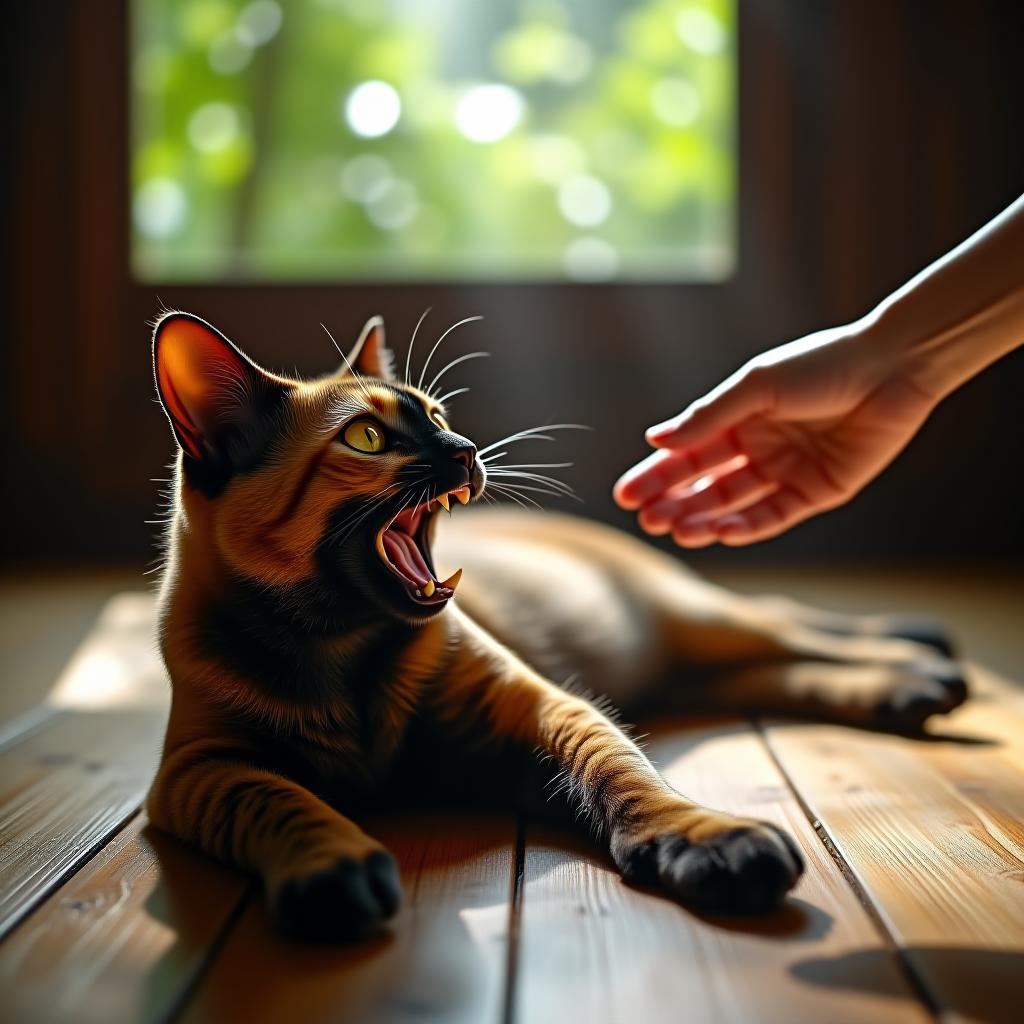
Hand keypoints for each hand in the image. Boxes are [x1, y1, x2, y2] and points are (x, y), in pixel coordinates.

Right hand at [614, 324, 938, 545]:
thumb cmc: (821, 365)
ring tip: (676, 530)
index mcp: (737, 420)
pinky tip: (720, 531)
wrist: (892, 368)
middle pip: (704, 485)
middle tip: (647, 519)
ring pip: (734, 505)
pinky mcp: (817, 492)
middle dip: (673, 502)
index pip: (687, 455)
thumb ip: (708, 417)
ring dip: (703, 518)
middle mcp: (757, 449)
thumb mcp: (756, 386)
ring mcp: (785, 473)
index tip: (625, 495)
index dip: (655, 475)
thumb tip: (655, 439)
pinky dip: (747, 526)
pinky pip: (774, 516)